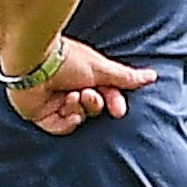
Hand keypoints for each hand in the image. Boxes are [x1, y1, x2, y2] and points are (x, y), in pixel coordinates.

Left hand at [4, 37, 156, 135]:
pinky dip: (67, 121)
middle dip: (95, 104)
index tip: (117, 109)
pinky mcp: (39, 114)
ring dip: (79, 108)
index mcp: (84, 76)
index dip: (113, 103)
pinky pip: (60, 127)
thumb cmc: (67, 59)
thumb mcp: (101, 69)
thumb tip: (152, 76)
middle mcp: (70, 88)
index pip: (105, 95)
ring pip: (78, 117)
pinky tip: (66, 109)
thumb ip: (126, 77)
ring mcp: (54, 102)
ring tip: (72, 95)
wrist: (34, 61)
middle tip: (89, 96)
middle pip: (92, 108)